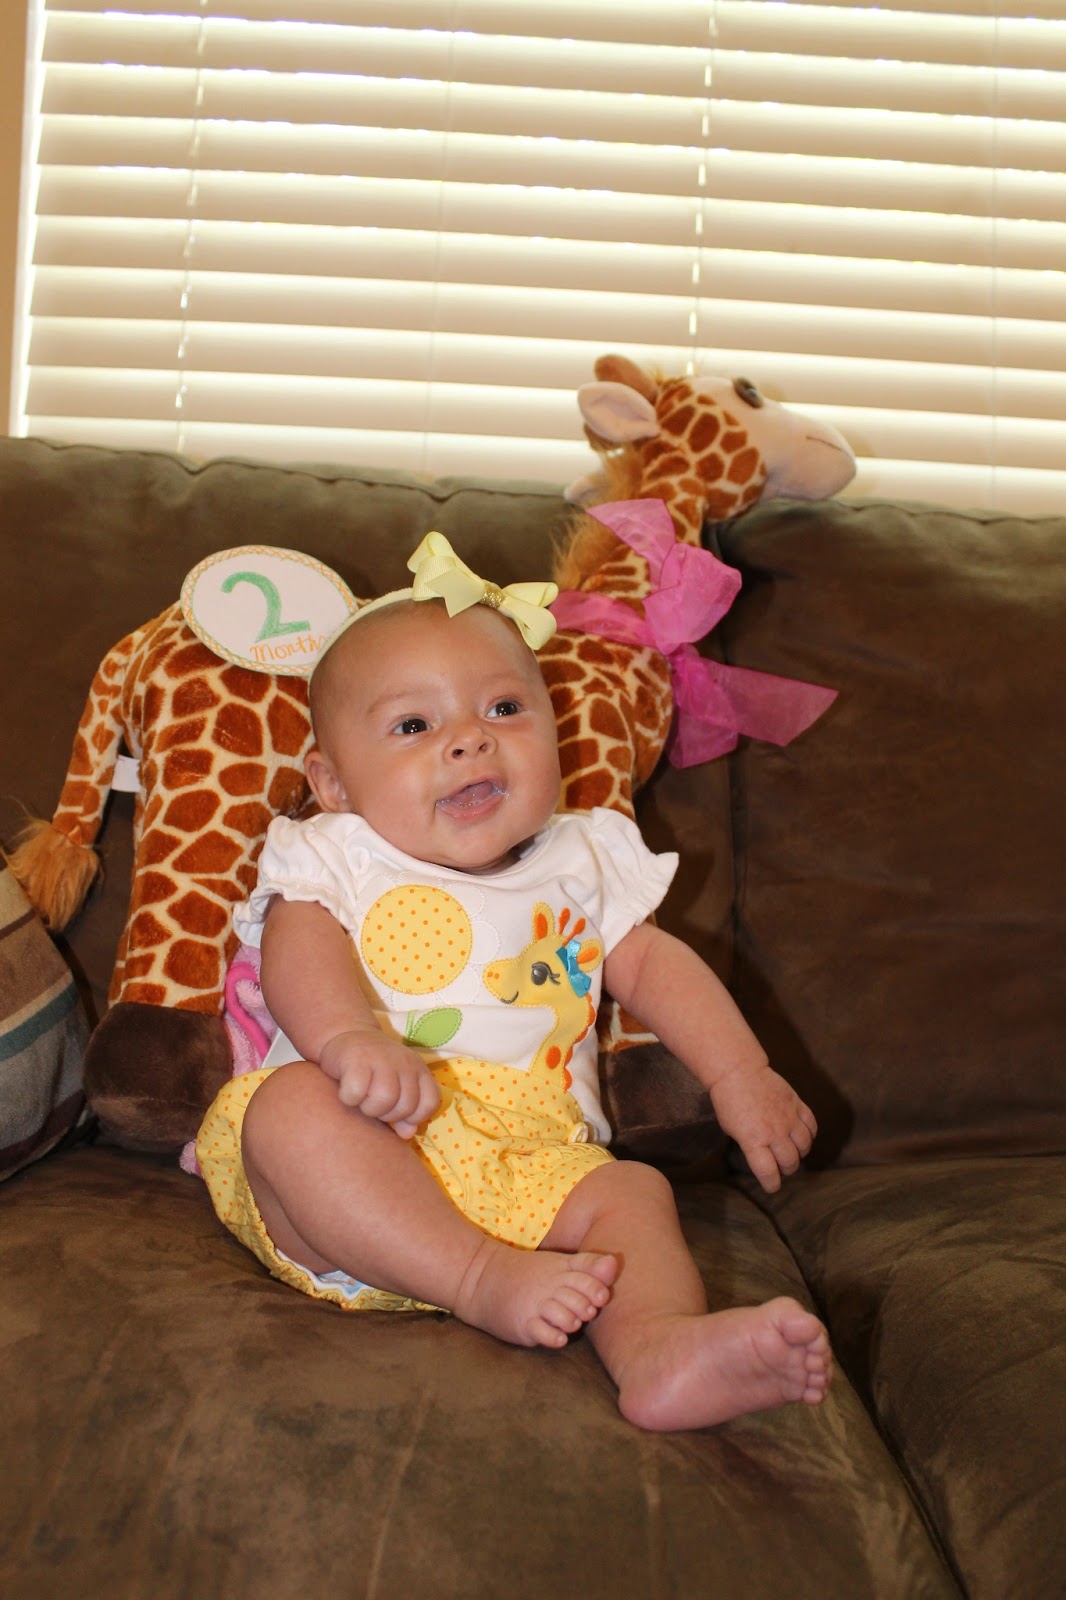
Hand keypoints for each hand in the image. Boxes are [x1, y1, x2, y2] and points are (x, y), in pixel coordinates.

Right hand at [318, 1029, 440, 1139]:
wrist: (347, 1033)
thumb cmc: (374, 1067)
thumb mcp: (396, 1085)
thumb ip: (406, 1111)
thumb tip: (408, 1134)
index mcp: (418, 1069)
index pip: (430, 1102)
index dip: (414, 1116)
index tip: (397, 1114)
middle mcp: (404, 1062)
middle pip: (405, 1106)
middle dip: (388, 1115)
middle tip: (374, 1104)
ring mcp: (381, 1059)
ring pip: (384, 1100)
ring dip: (369, 1109)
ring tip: (362, 1100)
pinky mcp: (356, 1060)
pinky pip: (356, 1092)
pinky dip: (350, 1099)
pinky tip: (347, 1092)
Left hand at [708, 1061, 816, 1193]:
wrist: (738, 1071)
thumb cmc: (729, 1102)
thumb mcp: (732, 1130)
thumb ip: (750, 1145)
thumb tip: (763, 1157)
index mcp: (753, 1140)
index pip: (769, 1173)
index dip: (771, 1184)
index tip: (771, 1185)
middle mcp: (774, 1132)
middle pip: (790, 1162)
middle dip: (787, 1169)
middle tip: (782, 1167)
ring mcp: (788, 1118)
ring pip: (804, 1146)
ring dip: (799, 1153)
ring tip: (792, 1151)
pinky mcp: (797, 1104)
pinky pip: (812, 1126)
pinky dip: (810, 1135)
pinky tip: (802, 1136)